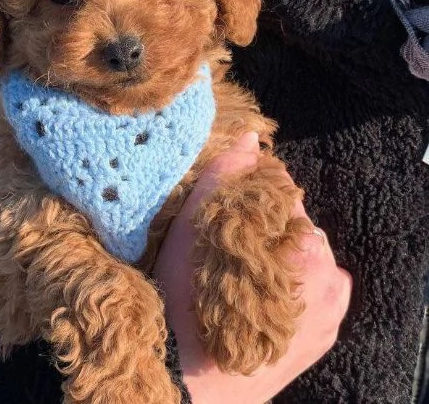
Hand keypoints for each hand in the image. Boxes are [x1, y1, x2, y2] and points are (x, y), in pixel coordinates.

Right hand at [153, 132, 351, 403]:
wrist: (190, 380)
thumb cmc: (187, 301)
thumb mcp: (197, 229)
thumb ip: (226, 177)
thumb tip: (250, 137)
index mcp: (306, 246)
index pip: (284, 196)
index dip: (253, 198)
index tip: (229, 213)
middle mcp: (328, 275)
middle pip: (297, 225)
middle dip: (269, 225)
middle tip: (233, 245)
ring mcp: (330, 307)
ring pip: (307, 254)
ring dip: (282, 253)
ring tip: (246, 270)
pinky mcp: (325, 333)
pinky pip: (318, 288)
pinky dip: (297, 281)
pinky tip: (266, 290)